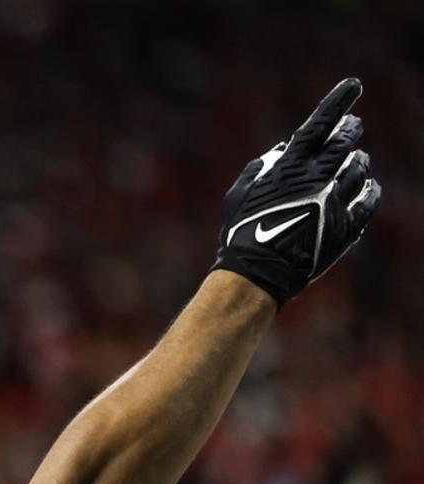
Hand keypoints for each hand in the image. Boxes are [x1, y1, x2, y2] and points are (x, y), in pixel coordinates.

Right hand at [212, 77, 381, 306]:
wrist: (257, 273)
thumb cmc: (241, 233)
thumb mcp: (238, 195)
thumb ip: (259, 168)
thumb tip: (278, 151)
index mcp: (290, 166)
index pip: (321, 122)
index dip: (338, 101)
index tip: (354, 85)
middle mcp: (317, 178)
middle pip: (345, 142)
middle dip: (351, 129)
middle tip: (353, 126)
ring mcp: (334, 201)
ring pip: (359, 169)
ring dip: (359, 161)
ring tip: (357, 159)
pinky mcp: (344, 226)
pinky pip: (367, 202)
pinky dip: (370, 191)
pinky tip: (369, 187)